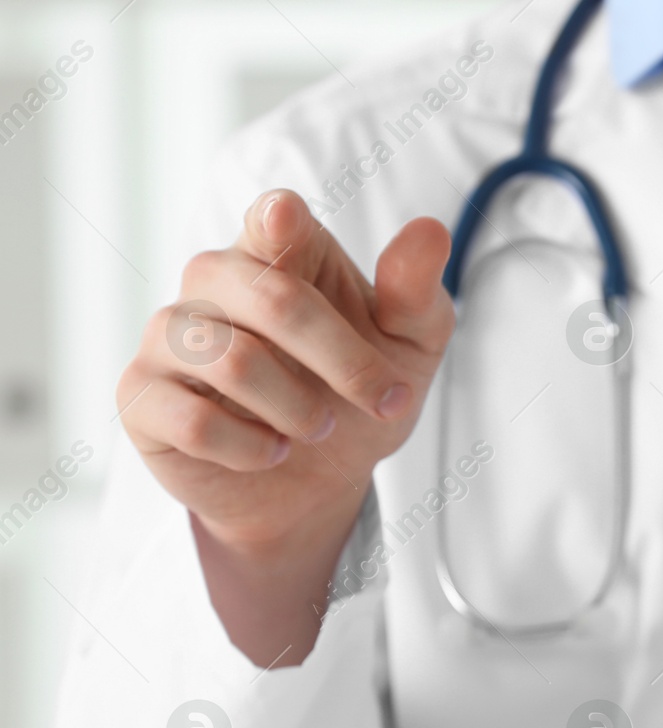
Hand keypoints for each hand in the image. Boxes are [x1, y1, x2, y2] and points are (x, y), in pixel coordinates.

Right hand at [118, 189, 454, 663]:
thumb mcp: (409, 350)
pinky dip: (249, 446)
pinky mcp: (142, 398)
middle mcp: (215, 281)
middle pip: (270, 297)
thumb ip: (415, 294)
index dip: (277, 220)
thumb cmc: (357, 395)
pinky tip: (272, 452)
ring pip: (230, 360)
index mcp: (280, 252)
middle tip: (383, 401)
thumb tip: (430, 231)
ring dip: (296, 406)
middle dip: (342, 358)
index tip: (286, 221)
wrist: (317, 483)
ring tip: (320, 428)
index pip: (272, 219)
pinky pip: (191, 419)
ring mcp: (170, 337)